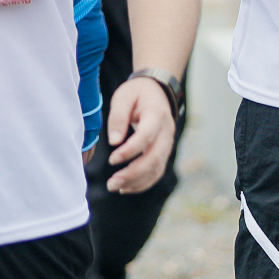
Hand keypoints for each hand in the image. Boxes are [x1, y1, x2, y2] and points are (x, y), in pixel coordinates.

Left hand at [103, 77, 176, 193]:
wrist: (156, 91)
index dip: (130, 151)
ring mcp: (167, 144)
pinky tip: (127, 187)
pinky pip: (157, 171)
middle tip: (112, 183)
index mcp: (156, 115)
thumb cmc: (137, 93)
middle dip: (133, 174)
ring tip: (115, 187)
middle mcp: (166, 132)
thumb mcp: (124, 97)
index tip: (112, 160)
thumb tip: (113, 142)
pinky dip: (143, 182)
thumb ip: (118, 117)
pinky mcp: (164, 152)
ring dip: (137, 181)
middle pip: (154, 158)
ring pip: (156, 168)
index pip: (146, 137)